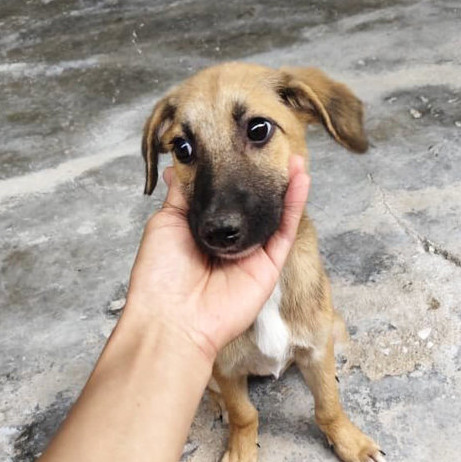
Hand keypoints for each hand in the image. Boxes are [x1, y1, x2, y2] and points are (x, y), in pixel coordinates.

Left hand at [125, 155, 309, 363]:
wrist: (173, 318)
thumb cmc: (160, 274)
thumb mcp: (165, 223)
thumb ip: (182, 196)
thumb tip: (179, 168)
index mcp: (204, 231)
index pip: (226, 196)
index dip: (235, 170)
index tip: (241, 143)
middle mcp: (230, 240)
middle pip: (254, 203)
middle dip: (264, 174)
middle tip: (271, 145)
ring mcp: (251, 253)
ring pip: (274, 213)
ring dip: (286, 185)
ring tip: (293, 154)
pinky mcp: (269, 265)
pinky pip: (286, 230)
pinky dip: (295, 204)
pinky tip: (300, 178)